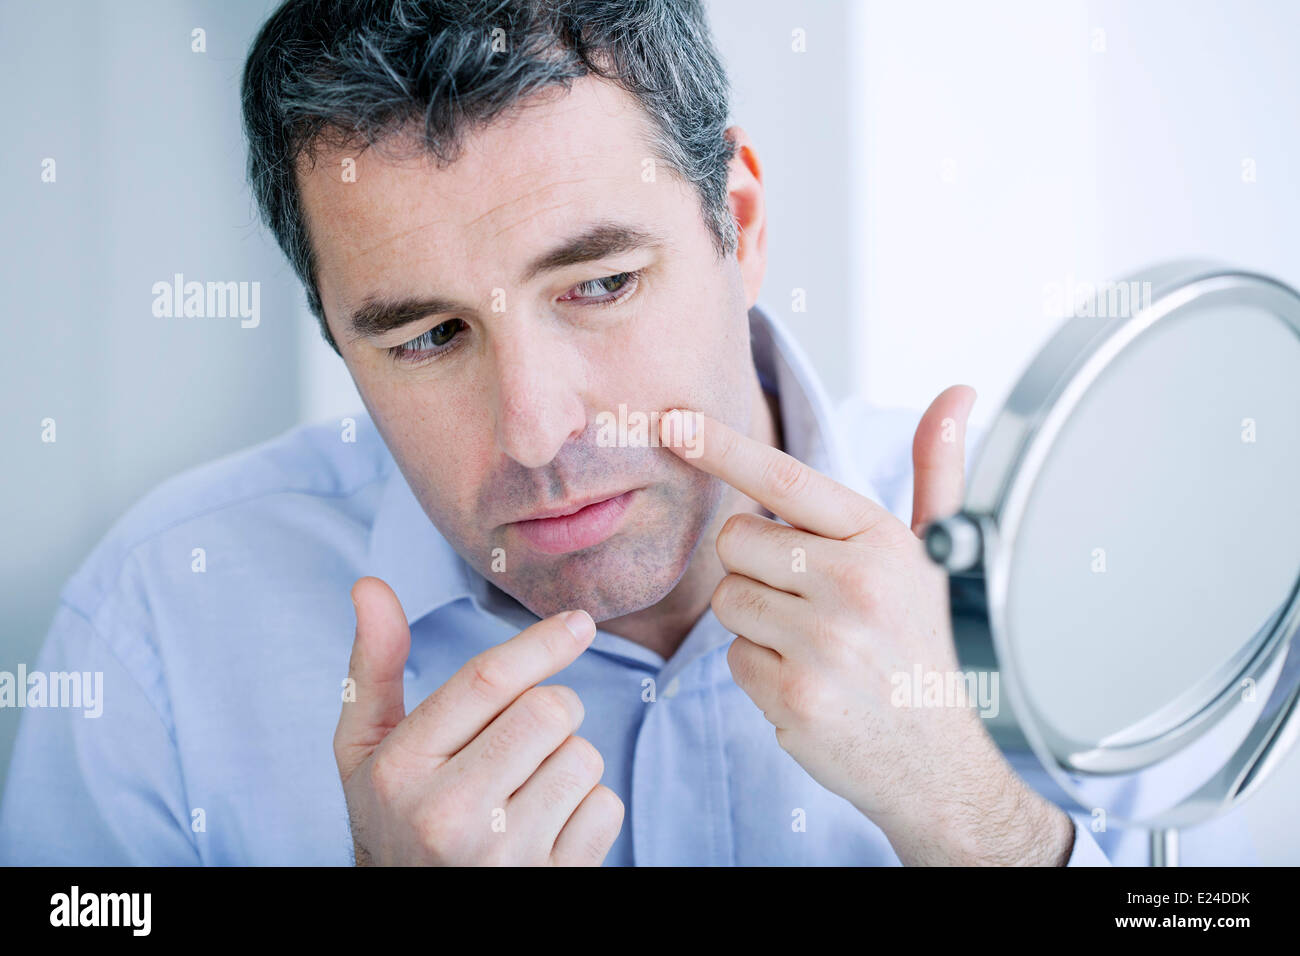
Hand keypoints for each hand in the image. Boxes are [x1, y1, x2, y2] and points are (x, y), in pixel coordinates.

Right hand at [334, 577, 624, 865]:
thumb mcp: (366, 751)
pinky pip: (606, 808)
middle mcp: (448, 815)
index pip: (487, 680)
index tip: (580, 621)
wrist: (413, 918)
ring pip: (584, 757)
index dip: (541, 642)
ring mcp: (501, 858)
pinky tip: (545, 831)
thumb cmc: (396, 819)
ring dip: (567, 764)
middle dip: (550, 711)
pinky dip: (588, 811)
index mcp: (399, 769)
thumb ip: (374, 668)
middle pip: (550, 710)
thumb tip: (370, 586)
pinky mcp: (552, 884)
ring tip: (524, 793)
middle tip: (522, 740)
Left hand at [660, 387, 1072, 864]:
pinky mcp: (793, 694)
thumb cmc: (927, 647)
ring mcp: (823, 643)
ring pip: (728, 599)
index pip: (787, 480)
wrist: (940, 763)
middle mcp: (854, 585)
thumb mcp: (938, 555)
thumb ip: (936, 471)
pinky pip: (732, 657)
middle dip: (755, 566)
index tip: (673, 422)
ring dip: (756, 622)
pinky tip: (807, 681)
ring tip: (814, 645)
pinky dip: (759, 671)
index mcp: (882, 542)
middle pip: (735, 540)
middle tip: (809, 601)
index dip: (724, 448)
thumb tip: (956, 395)